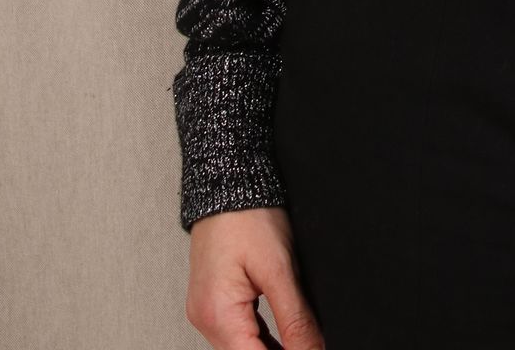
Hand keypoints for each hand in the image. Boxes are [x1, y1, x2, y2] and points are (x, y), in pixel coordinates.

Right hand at [185, 205, 324, 347]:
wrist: (228, 182)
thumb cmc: (248, 215)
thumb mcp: (280, 268)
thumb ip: (295, 317)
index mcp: (218, 314)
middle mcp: (205, 318)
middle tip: (309, 345)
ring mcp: (206, 311)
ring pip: (241, 347)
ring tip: (300, 342)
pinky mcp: (212, 301)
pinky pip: (236, 332)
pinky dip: (258, 338)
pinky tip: (281, 339)